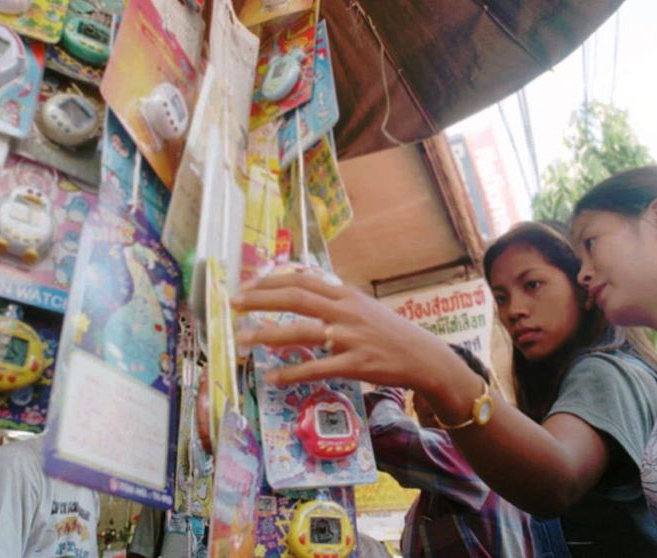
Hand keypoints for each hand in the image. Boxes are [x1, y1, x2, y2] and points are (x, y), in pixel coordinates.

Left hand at [231, 271, 463, 395]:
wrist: (422, 356)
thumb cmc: (389, 332)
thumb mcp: (363, 306)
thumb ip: (334, 297)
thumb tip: (303, 284)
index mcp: (346, 294)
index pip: (302, 279)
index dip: (272, 280)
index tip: (247, 284)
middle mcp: (346, 312)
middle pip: (296, 298)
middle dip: (260, 299)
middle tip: (233, 304)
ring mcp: (350, 338)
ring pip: (301, 332)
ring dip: (267, 336)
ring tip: (241, 341)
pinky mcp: (355, 364)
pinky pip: (317, 368)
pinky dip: (292, 372)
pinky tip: (273, 377)